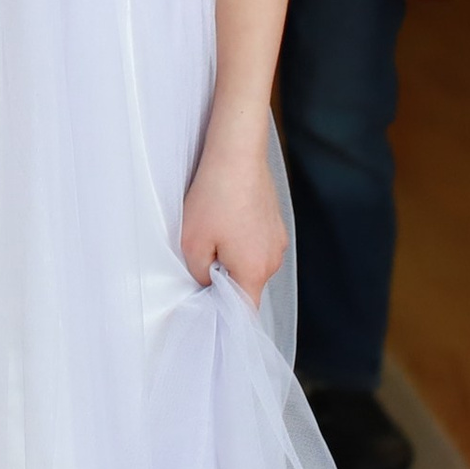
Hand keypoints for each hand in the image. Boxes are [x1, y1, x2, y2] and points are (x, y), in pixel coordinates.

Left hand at [180, 137, 288, 303]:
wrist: (237, 154)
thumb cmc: (215, 196)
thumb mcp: (192, 242)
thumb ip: (198, 274)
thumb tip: (206, 283)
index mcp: (255, 270)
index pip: (245, 311)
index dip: (226, 315)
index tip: (209, 311)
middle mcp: (273, 258)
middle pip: (247, 285)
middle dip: (224, 278)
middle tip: (202, 257)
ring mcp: (277, 238)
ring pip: (251, 262)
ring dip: (232, 255)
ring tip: (214, 229)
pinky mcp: (274, 221)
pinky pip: (256, 242)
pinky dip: (241, 237)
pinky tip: (225, 217)